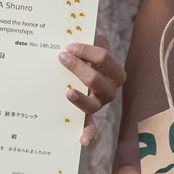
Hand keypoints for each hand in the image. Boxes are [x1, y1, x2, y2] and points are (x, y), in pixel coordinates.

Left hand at [60, 30, 125, 144]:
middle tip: (62, 58)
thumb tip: (76, 33)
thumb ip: (89, 36)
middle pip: (97, 80)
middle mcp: (108, 88)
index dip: (87, 51)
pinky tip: (82, 140)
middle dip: (79, 68)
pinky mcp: (88, 114)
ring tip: (68, 92)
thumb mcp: (91, 39)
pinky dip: (88, 134)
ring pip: (93, 105)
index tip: (69, 46)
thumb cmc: (86, 48)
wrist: (81, 60)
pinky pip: (90, 126)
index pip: (104, 58)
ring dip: (81, 100)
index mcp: (112, 69)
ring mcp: (98, 102)